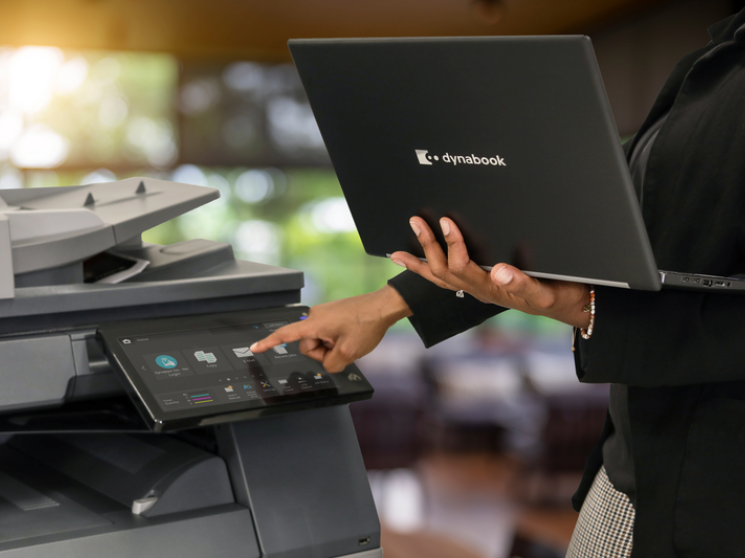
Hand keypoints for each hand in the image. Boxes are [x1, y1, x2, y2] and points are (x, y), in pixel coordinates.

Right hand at [249, 285, 411, 372]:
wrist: (383, 307)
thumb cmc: (368, 323)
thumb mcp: (349, 353)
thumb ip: (332, 365)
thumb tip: (328, 364)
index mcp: (315, 323)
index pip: (286, 335)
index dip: (269, 343)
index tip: (256, 347)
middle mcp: (316, 316)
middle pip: (308, 345)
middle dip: (323, 352)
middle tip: (343, 348)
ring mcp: (324, 314)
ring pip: (319, 341)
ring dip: (332, 346)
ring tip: (349, 340)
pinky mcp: (332, 314)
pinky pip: (327, 333)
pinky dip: (336, 339)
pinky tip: (351, 335)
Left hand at [390, 216, 590, 328]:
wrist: (567, 305)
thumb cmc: (559, 295)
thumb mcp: (545, 292)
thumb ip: (523, 284)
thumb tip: (499, 271)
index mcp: (491, 288)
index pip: (462, 267)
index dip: (452, 244)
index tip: (446, 222)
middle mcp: (479, 289)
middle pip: (443, 270)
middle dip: (428, 246)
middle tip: (416, 221)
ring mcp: (477, 289)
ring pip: (439, 277)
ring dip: (420, 260)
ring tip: (399, 250)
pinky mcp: (480, 285)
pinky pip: (446, 280)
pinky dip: (427, 271)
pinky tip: (416, 262)